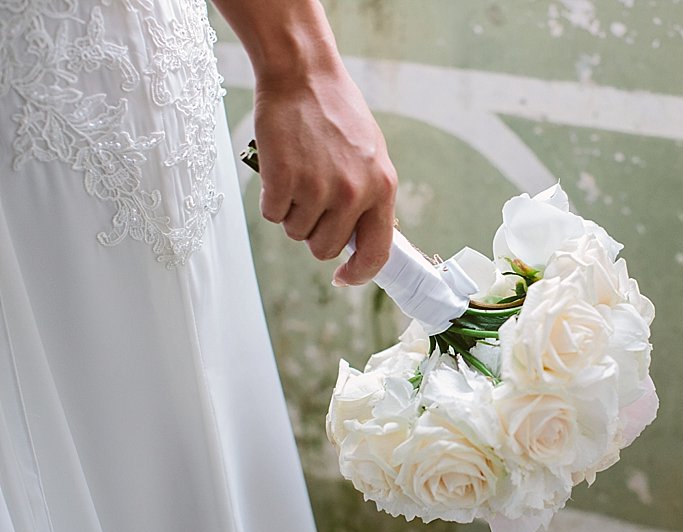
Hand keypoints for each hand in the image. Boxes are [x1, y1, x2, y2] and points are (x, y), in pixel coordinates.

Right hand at [253, 58, 396, 284]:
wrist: (302, 75)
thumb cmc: (336, 113)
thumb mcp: (371, 155)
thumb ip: (370, 197)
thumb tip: (363, 239)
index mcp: (383, 188)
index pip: (377, 253)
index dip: (359, 273)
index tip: (343, 277)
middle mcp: (354, 193)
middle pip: (326, 247)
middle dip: (314, 232)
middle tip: (310, 199)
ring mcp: (319, 188)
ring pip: (297, 232)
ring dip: (292, 211)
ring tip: (298, 174)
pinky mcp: (284, 181)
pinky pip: (272, 215)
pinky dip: (271, 199)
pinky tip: (280, 169)